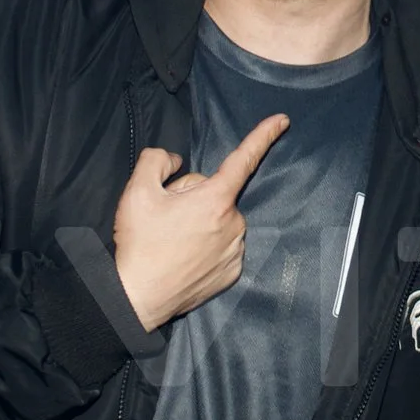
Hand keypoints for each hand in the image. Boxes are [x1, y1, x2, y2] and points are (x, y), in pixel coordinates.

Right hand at [111, 115, 288, 330]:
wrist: (138, 298)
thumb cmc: (139, 244)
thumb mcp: (137, 191)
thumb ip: (157, 160)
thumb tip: (175, 161)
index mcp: (215, 200)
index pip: (243, 159)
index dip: (263, 136)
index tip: (282, 121)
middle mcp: (233, 223)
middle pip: (216, 195)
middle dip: (195, 198)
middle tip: (167, 217)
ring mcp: (235, 251)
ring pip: (220, 221)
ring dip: (201, 223)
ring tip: (172, 240)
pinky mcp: (232, 273)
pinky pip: (223, 246)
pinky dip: (206, 246)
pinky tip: (184, 256)